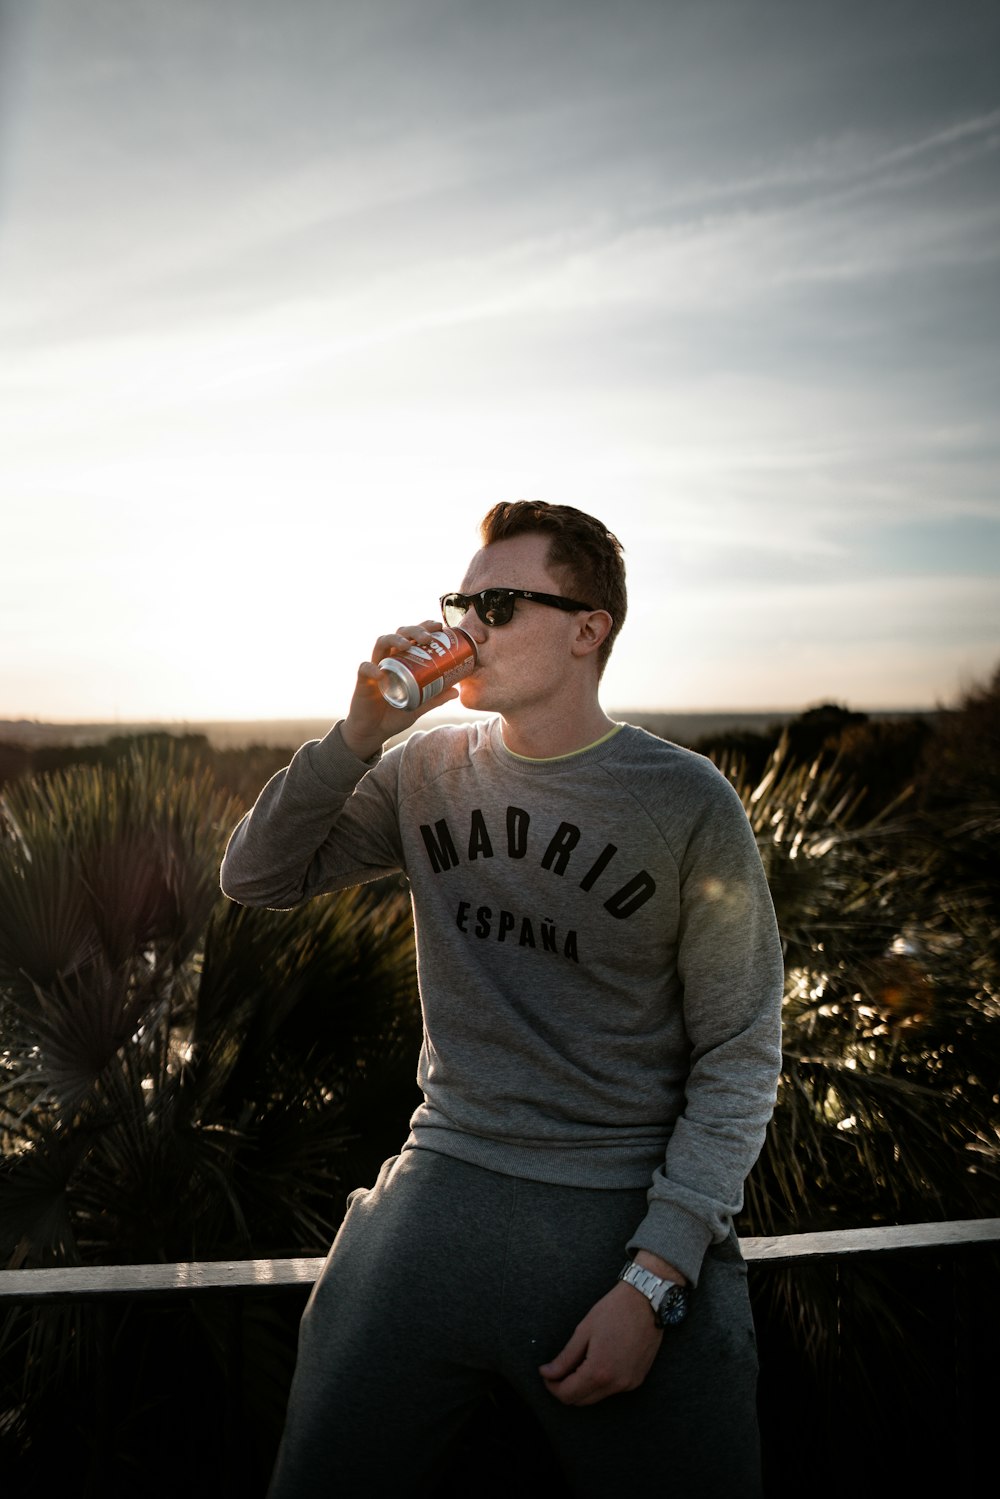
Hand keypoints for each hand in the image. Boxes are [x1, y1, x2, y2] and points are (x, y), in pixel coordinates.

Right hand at [340, 620, 459, 760]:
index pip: (411, 637)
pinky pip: (365, 669)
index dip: (423, 627)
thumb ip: (435, 698)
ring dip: (395, 640)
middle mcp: (388, 660)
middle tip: (428, 638)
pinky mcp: (362, 681)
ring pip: (381, 643)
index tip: (439, 626)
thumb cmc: (393, 715)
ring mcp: (375, 668)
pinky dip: (373, 669)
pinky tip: (382, 675)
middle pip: (398, 634)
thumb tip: (456, 691)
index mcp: (401, 661)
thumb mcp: (419, 706)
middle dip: (414, 630)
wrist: (373, 732)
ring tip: (407, 645)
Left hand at [538, 1282, 662, 1406]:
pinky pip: (612, 1390)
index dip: (552, 1387)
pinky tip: (597, 1363)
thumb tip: (547, 1373)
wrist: (646, 1301)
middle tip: (557, 1370)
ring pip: (597, 1397)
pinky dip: (600, 1383)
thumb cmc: (614, 1311)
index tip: (546, 1374)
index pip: (568, 1395)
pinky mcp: (638, 1379)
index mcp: (599, 1371)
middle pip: (581, 1400)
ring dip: (583, 1387)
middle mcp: (615, 1384)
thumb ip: (565, 1358)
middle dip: (565, 1388)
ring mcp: (629, 1384)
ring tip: (577, 1364)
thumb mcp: (584, 1331)